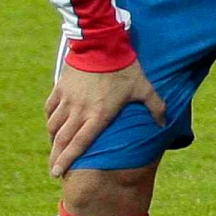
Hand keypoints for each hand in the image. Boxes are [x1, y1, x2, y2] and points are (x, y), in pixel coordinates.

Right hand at [46, 58, 165, 176]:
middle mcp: (79, 111)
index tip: (57, 173)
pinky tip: (53, 125)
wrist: (102, 43)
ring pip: (54, 126)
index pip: (79, 144)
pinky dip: (51, 120)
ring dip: (53, 140)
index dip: (67, 160)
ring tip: (55, 149)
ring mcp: (67, 99)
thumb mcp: (144, 87)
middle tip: (54, 170)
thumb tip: (164, 123)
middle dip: (56, 157)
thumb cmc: (126, 67)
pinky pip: (50, 109)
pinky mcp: (60, 88)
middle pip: (62, 140)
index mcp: (98, 115)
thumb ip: (156, 106)